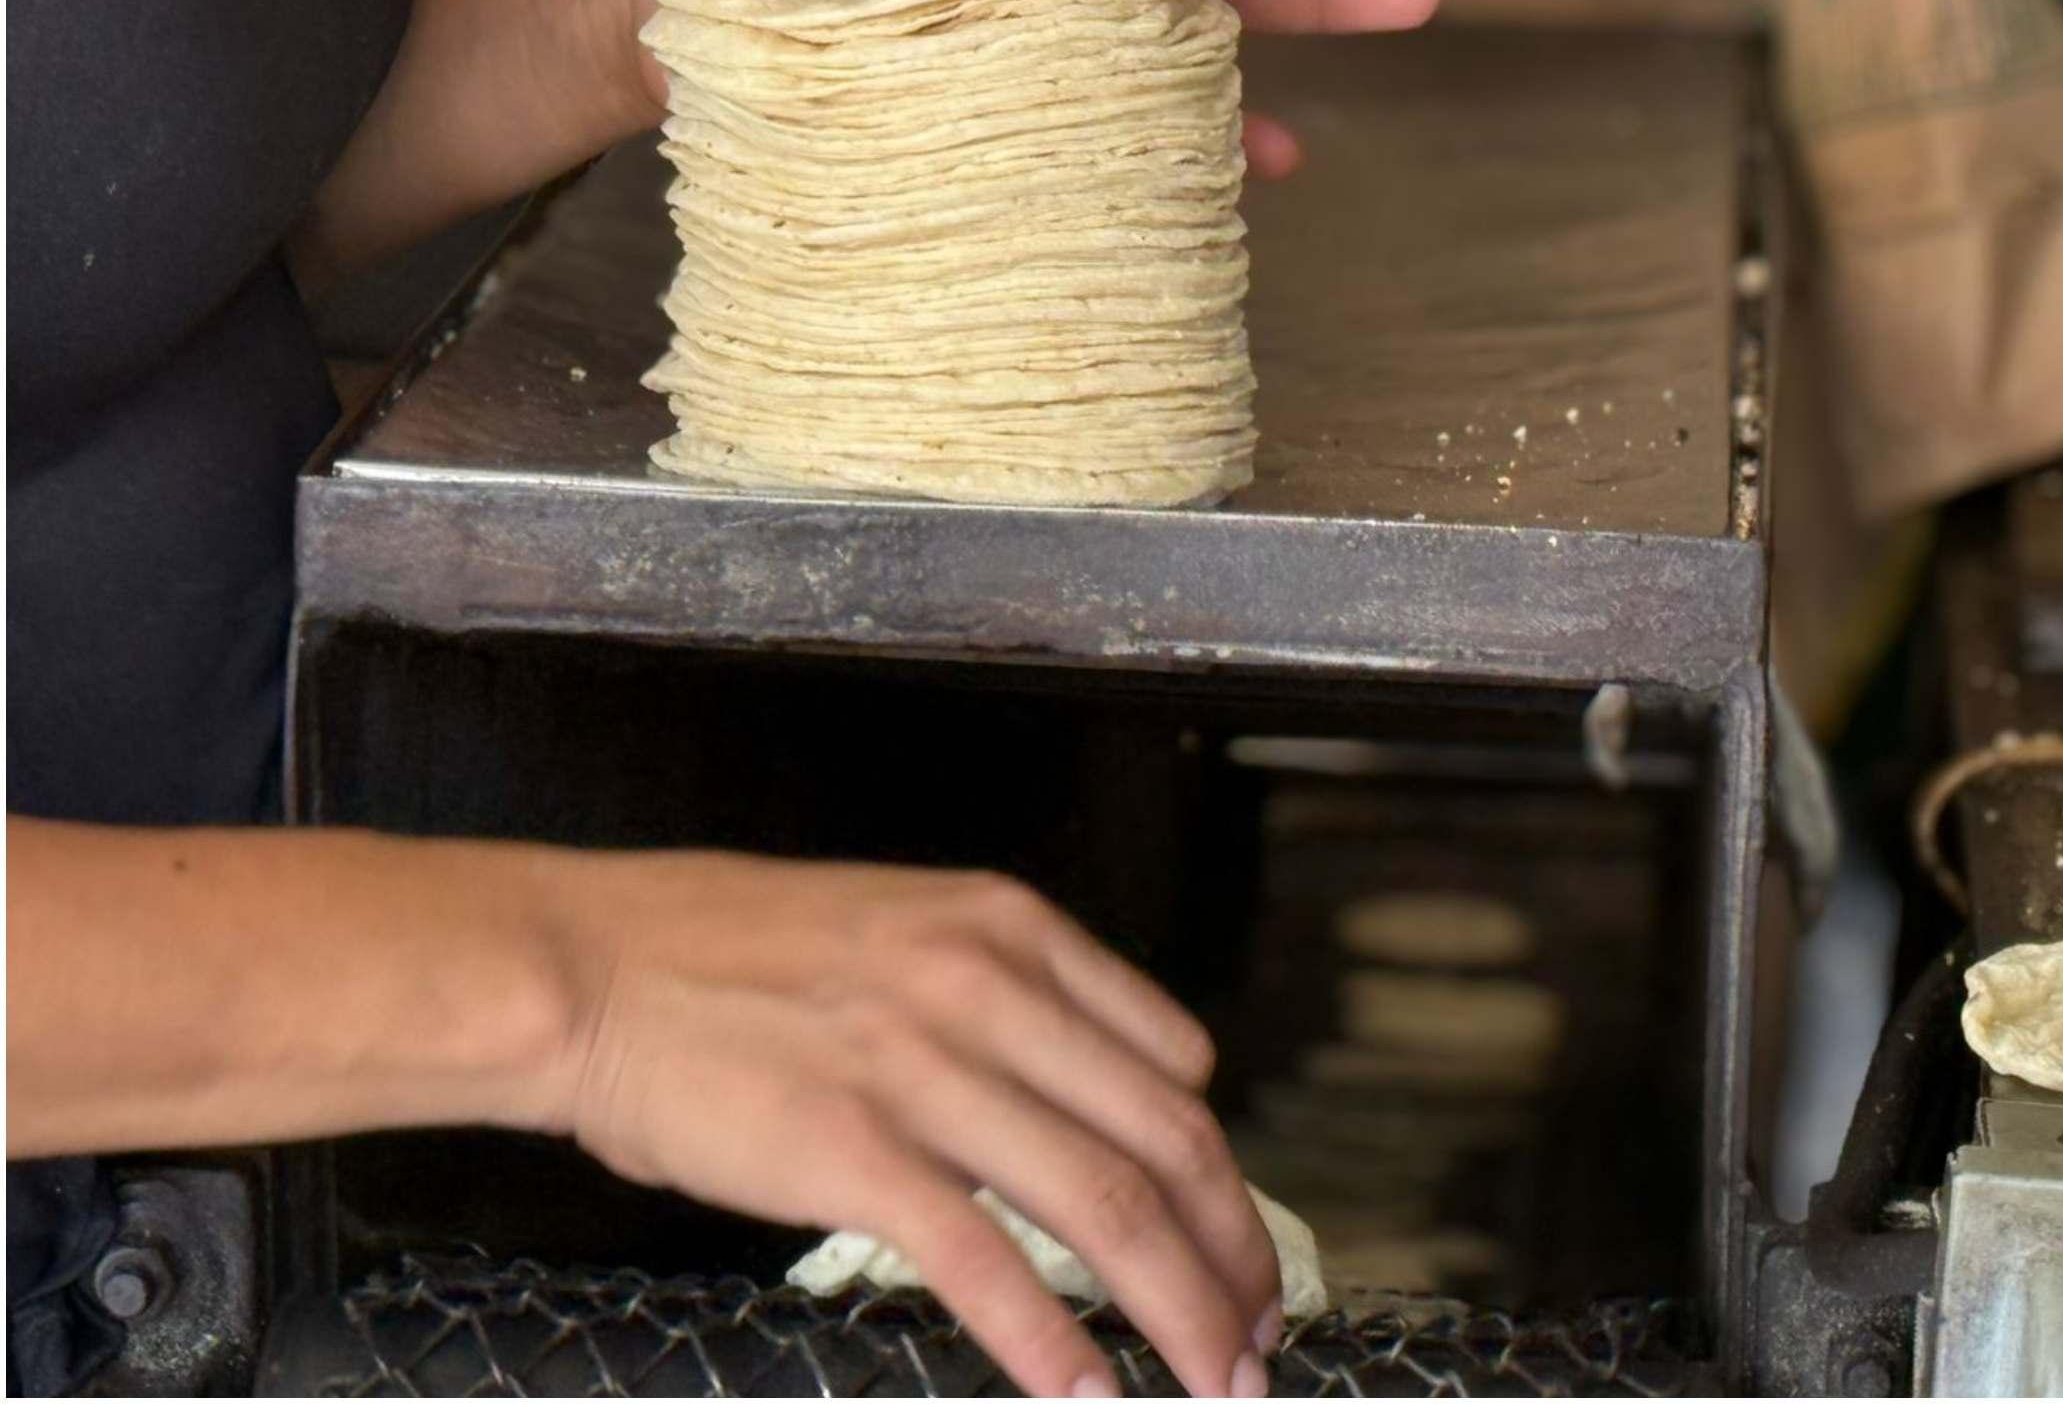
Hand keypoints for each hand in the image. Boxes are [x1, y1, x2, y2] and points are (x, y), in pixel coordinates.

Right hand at [543, 854, 1275, 1398]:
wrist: (579, 966)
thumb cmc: (716, 955)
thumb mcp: (896, 926)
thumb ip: (996, 997)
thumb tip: (1078, 1101)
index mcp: (1009, 929)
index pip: (1174, 1059)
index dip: (1222, 1165)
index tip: (1234, 1233)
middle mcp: (988, 989)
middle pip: (1170, 1141)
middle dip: (1236, 1253)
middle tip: (1262, 1331)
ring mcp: (923, 1070)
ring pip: (1109, 1207)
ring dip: (1184, 1313)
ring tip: (1221, 1383)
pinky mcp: (852, 1154)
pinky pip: (988, 1265)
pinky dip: (1055, 1345)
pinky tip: (1089, 1398)